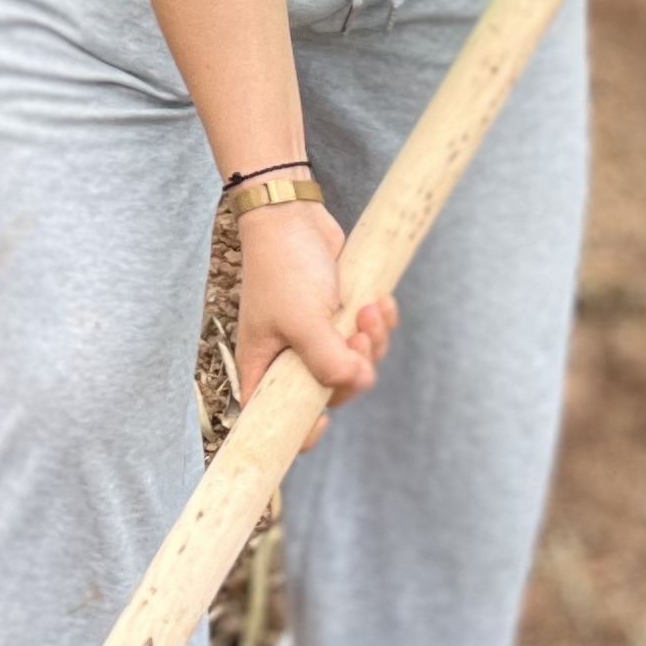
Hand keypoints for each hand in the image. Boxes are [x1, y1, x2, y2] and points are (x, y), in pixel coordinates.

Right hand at [235, 199, 394, 438]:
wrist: (293, 215)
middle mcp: (289, 358)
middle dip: (354, 369)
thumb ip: (328, 360)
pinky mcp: (339, 317)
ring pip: (357, 364)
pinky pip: (370, 337)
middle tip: (358, 336)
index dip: (302, 430)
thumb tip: (358, 382)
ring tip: (369, 310)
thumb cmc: (283, 267)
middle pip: (332, 393)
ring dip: (373, 340)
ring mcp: (316, 337)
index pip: (277, 419)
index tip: (326, 416)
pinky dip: (380, 323)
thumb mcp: (303, 320)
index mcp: (265, 367)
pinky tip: (380, 302)